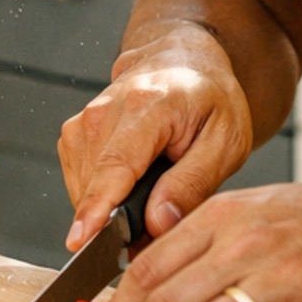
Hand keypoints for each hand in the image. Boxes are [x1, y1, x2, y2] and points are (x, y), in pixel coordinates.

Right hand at [58, 23, 255, 251]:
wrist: (183, 61)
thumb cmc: (209, 97)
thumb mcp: (226, 141)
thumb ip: (193, 184)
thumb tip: (157, 223)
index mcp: (147, 105)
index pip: (114, 166)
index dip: (97, 208)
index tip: (82, 240)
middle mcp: (105, 110)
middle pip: (95, 185)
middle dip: (118, 223)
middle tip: (155, 235)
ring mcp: (85, 121)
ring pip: (83, 188)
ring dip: (110, 211)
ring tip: (148, 204)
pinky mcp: (75, 134)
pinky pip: (80, 182)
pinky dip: (101, 197)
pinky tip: (129, 190)